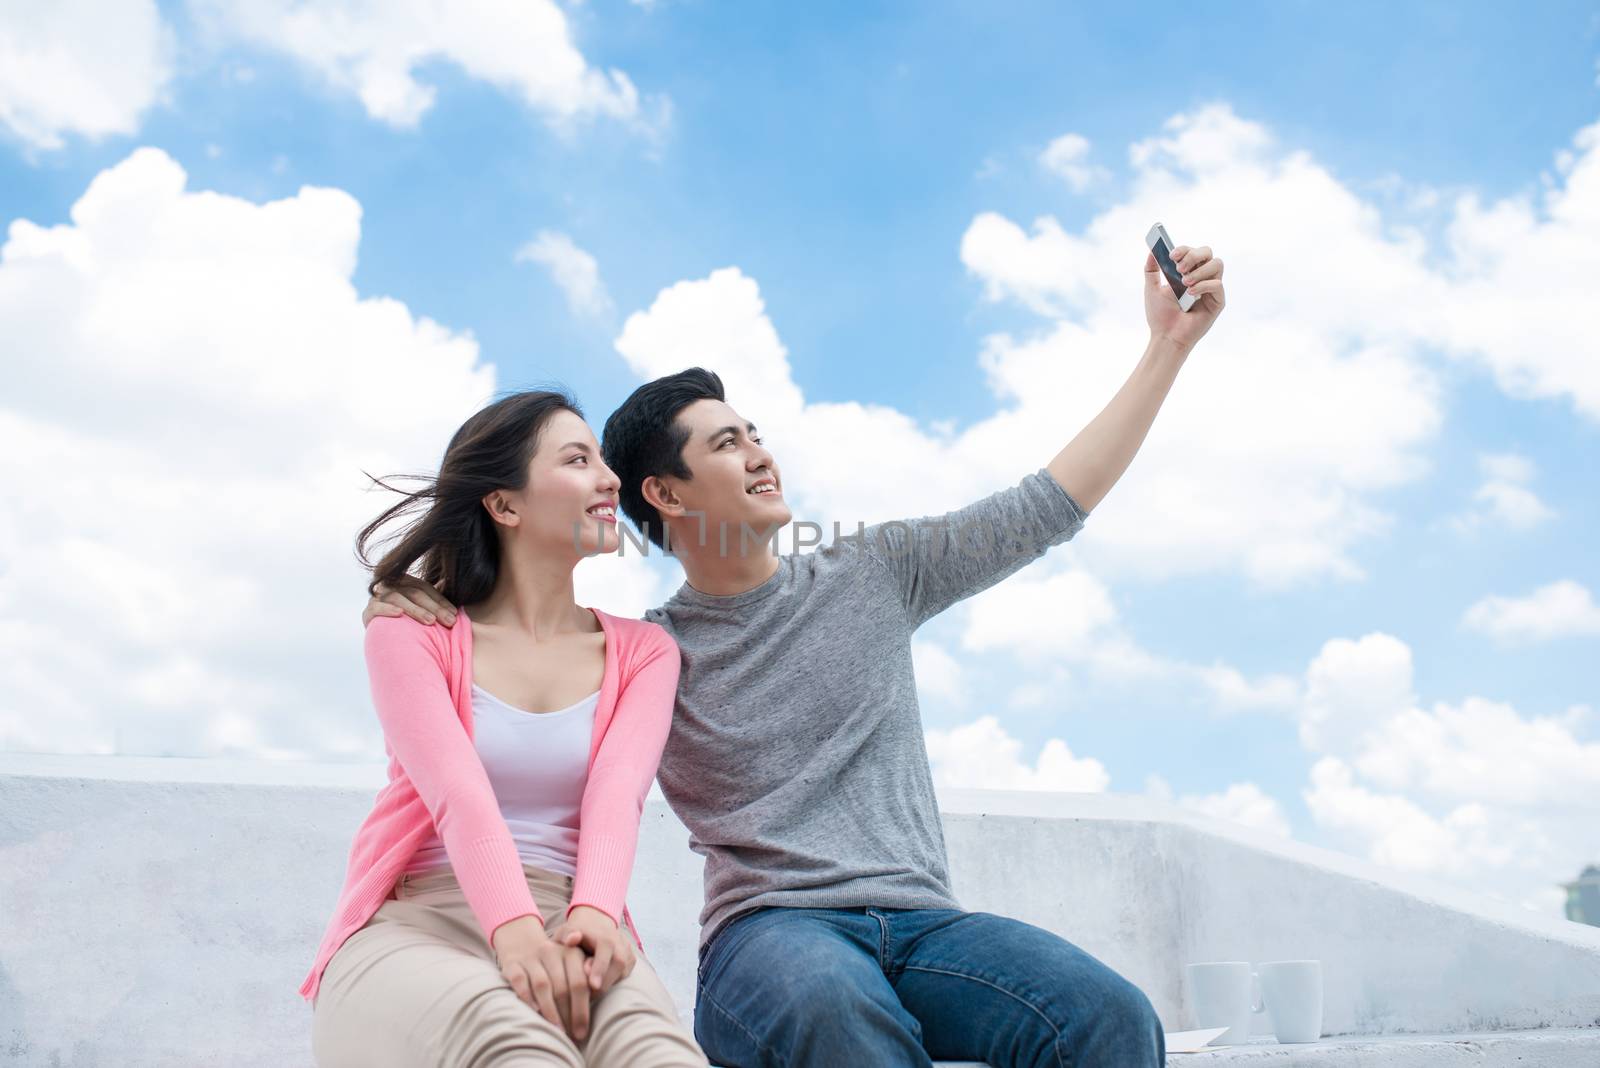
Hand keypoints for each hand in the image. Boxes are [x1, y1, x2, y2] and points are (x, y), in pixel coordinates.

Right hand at [362, 575, 457, 627]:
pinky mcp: (367, 612)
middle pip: (414, 593)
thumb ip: (434, 597)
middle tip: (450, 621)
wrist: (385, 643)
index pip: (425, 587)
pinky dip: (387, 609)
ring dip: (416, 609)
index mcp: (404, 581)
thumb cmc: (410, 624)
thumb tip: (448, 581)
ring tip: (431, 621)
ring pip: (398, 598)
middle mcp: (390, 586)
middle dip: (434, 607)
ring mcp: (377, 598)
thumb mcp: (422, 608)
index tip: (455, 613)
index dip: (440, 600)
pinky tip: (399, 614)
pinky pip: (376, 608)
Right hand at [491, 915, 593, 1040]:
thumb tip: (594, 1006)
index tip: (583, 1031)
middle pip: (562, 987)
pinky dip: (528, 997)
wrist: (521, 940)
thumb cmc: (553, 962)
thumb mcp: (570, 962)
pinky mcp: (512, 964)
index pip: (579, 982)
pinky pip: (520, 981)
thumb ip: (583, 979)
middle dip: (568, 1014)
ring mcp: (531, 958)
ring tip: (557, 1030)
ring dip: (550, 1010)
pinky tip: (535, 1011)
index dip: (582, 1009)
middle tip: (571, 1035)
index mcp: (570, 952)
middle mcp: (551, 952)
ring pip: (543, 985)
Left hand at [548, 904, 636, 996]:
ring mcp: (628, 951)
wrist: (594, 922)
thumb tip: (573, 939)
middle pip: (618, 965)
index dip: (600, 969)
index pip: (605, 953)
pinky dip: (612, 982)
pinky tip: (598, 986)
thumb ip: (567, 935)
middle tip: (586, 997)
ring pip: (623, 972)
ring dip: (607, 984)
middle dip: (604, 983)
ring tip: (589, 993)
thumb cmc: (577, 931)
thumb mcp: (567, 931)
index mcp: (605, 937)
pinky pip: (624, 974)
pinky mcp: (631, 959)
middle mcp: (620, 943)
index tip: (592, 985)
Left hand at [1144, 242, 1224, 352]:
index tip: (1171, 255)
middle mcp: (1201, 277)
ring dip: (1199, 271)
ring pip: (1217, 264)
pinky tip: (1190, 293)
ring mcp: (1211, 288)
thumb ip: (1151, 270)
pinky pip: (1217, 284)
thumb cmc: (1160, 315)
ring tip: (1184, 283)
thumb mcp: (1152, 289)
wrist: (1166, 337)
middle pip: (1208, 252)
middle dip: (1193, 255)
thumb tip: (1151, 251)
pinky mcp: (1218, 301)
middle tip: (1179, 268)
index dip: (1184, 250)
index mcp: (1188, 272)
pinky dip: (1203, 285)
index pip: (1192, 252)